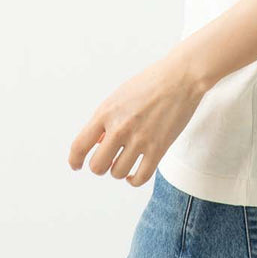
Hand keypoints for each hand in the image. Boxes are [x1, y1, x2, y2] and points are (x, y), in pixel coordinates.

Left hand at [68, 55, 204, 186]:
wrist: (181, 77)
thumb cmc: (151, 82)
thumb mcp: (120, 96)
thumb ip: (106, 119)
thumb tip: (97, 144)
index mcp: (106, 112)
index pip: (79, 146)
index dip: (74, 160)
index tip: (76, 165)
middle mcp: (120, 128)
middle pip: (97, 166)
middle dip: (100, 166)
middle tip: (108, 160)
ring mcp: (140, 139)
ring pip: (117, 173)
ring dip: (119, 170)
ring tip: (125, 161)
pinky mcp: (158, 148)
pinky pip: (140, 178)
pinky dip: (134, 180)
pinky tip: (134, 174)